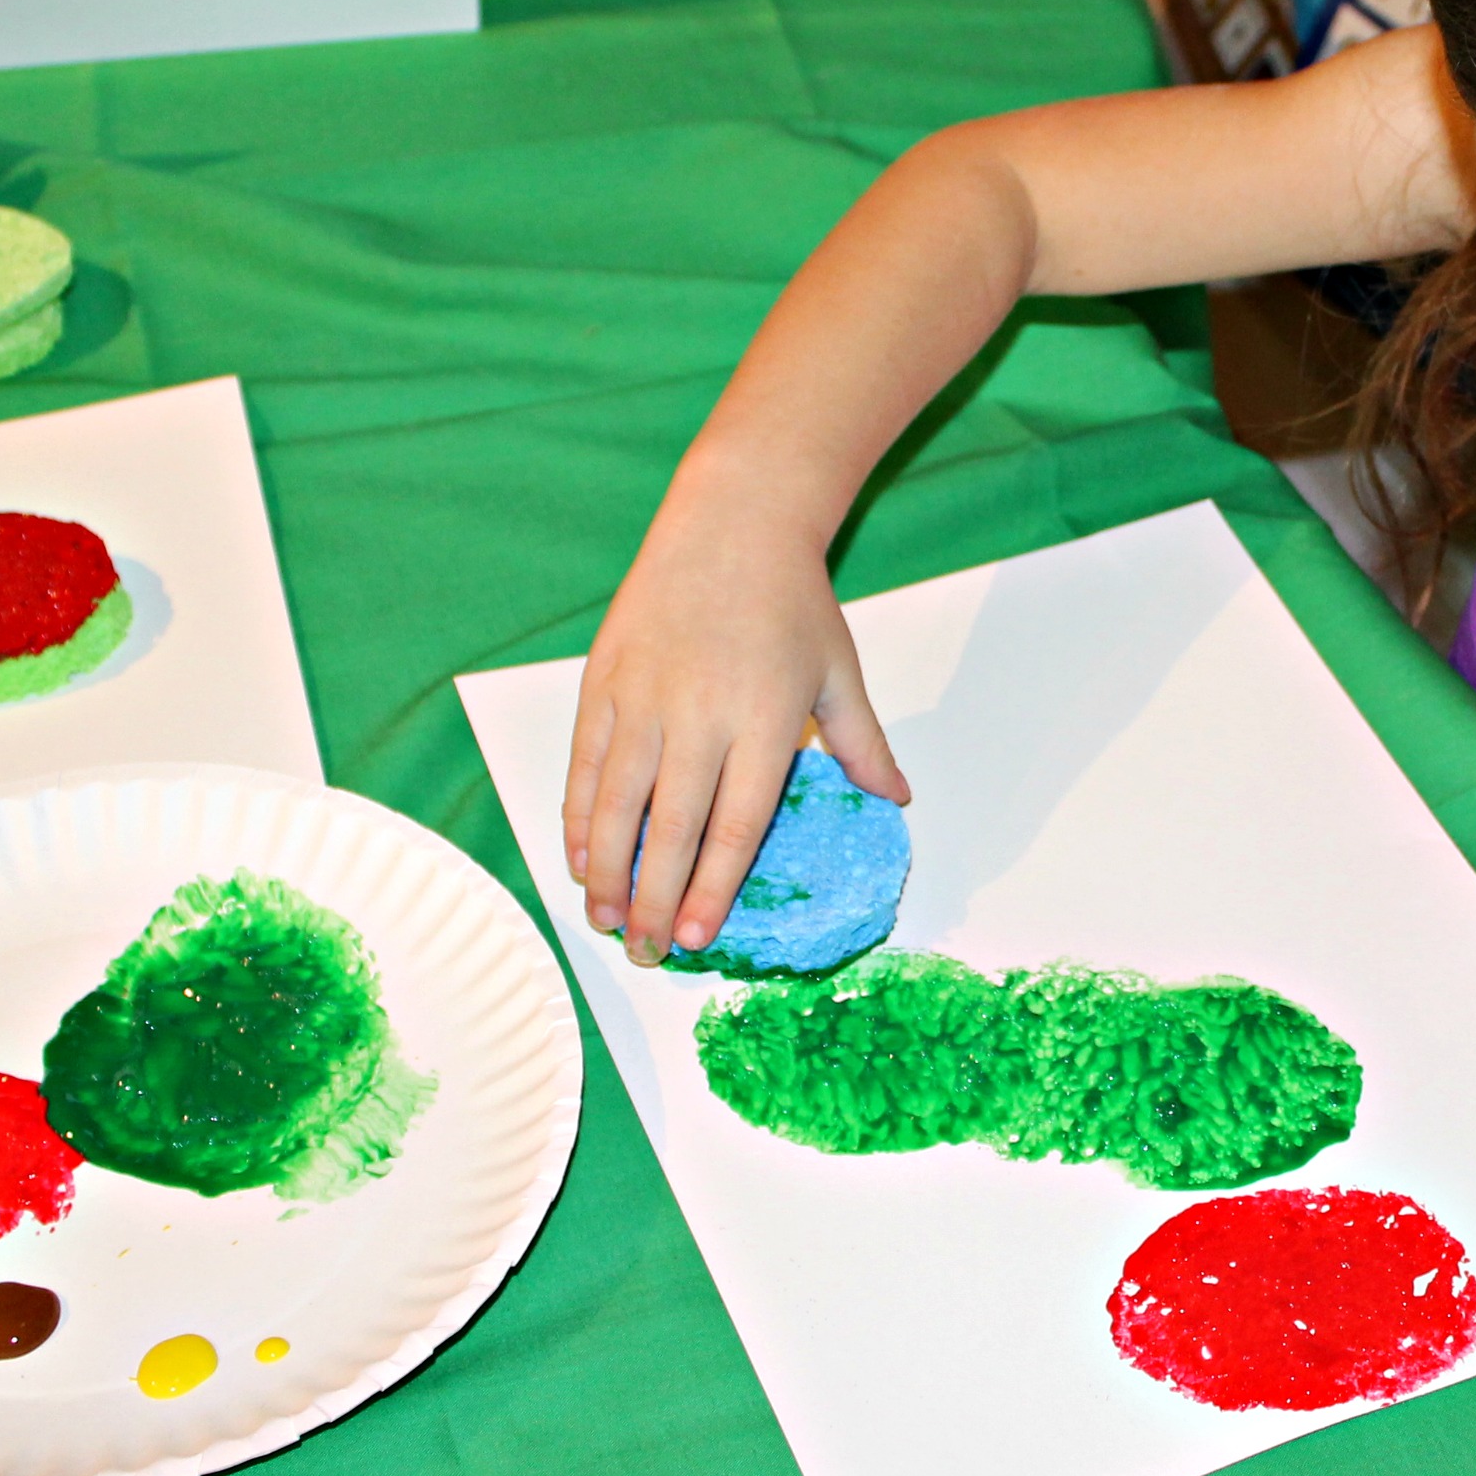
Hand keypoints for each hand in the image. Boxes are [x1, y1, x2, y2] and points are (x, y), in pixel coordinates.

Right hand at [563, 503, 907, 965]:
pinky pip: (585, 763)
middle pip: (670, 828)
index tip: (698, 938)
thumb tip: (897, 800)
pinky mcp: (603, 681)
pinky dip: (579, 816)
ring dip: (606, 870)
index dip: (712, 887)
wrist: (732, 523)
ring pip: (615, 803)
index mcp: (764, 720)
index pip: (734, 824)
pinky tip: (580, 858)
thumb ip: (863, 745)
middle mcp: (699, 714)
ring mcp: (644, 697)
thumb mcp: (840, 673)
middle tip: (646, 952)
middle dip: (654, 899)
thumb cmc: (793, 602)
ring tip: (605, 920)